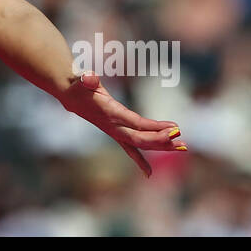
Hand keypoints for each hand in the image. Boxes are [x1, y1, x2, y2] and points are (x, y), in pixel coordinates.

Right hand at [57, 71, 186, 176]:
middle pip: (140, 140)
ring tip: (183, 147)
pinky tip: (149, 173)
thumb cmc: (77, 84)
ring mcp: (114, 132)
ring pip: (140, 144)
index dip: (154, 128)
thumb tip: (89, 77)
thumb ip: (86, 78)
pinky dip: (140, 160)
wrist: (68, 94)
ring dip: (161, 147)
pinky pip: (130, 149)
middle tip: (181, 141)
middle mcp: (112, 126)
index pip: (136, 123)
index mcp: (109, 113)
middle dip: (161, 142)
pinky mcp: (115, 132)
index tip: (174, 128)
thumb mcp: (81, 79)